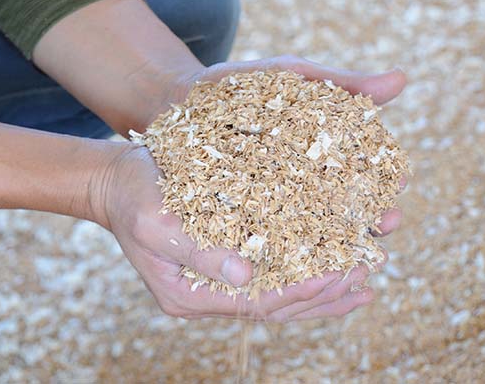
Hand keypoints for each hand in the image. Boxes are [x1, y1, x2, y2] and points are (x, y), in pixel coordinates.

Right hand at [89, 57, 406, 320]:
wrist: (116, 182)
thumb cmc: (132, 196)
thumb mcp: (156, 222)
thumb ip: (198, 252)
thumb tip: (245, 276)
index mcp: (190, 295)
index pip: (259, 302)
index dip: (303, 290)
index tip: (343, 272)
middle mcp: (208, 293)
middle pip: (277, 304)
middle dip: (324, 291)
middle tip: (368, 275)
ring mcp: (217, 279)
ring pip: (280, 292)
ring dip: (322, 285)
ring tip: (364, 278)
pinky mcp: (224, 258)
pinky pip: (272, 270)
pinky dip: (303, 267)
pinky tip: (330, 260)